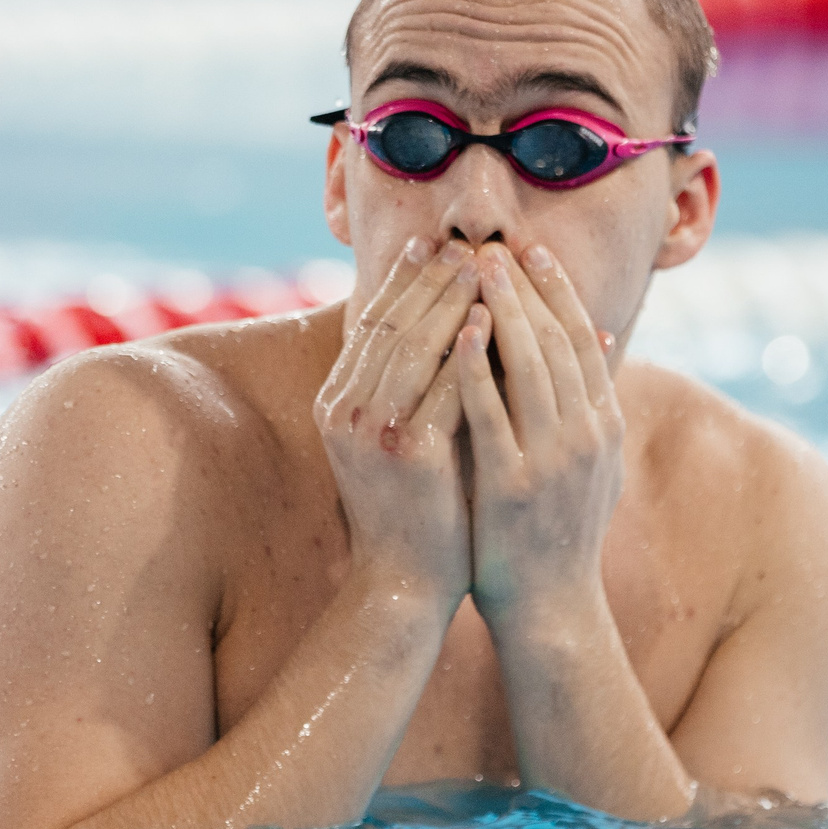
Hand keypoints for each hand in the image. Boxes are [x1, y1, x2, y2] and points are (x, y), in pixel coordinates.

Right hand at [313, 236, 479, 608]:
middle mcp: (343, 410)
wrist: (403, 585)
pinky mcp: (408, 454)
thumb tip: (441, 322)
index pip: (370, 322)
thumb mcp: (391, 437)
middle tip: (467, 244)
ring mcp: (371, 431)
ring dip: (450, 300)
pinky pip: (443, 387)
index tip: (434, 244)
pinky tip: (493, 322)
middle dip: (430, 278)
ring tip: (484, 268)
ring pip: (414, 345)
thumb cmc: (411, 509)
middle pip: (390, 323)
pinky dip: (467, 351)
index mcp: (335, 401)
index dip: (403, 279)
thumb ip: (404, 384)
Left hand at [455, 244, 624, 626]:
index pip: (580, 340)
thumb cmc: (559, 534)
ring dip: (503, 310)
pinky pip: (493, 414)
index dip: (557, 291)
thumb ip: (591, 401)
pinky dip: (478, 368)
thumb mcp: (592, 463)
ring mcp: (552, 459)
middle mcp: (585, 435)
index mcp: (603, 425)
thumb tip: (598, 336)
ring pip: (529, 366)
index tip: (531, 250)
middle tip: (497, 243)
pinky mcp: (513, 485)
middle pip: (556, 341)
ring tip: (477, 268)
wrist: (552, 609)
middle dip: (525, 287)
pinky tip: (461, 332)